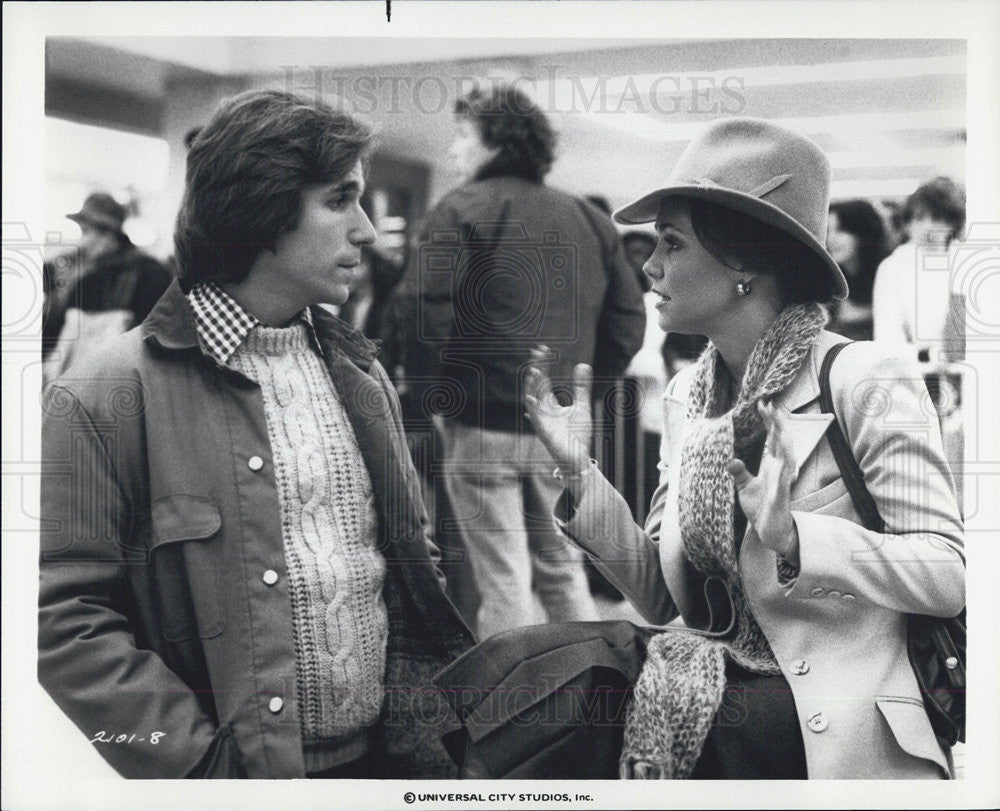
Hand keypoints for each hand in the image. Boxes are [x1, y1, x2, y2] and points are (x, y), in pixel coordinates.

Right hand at [524, 345, 592, 474]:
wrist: (577, 456)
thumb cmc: (577, 434)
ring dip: (532, 387)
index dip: (542, 364)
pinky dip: (532, 410)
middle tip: (537, 353)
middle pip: (536, 385)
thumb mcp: (582, 406)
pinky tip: (531, 399)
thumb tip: (582, 364)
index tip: (543, 349)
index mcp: (550, 403)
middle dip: (536, 369)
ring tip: (534, 371)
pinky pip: (535, 419)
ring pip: (532, 400)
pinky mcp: (544, 432)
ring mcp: (542, 420)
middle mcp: (543, 410)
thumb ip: (581, 387)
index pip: (543, 379)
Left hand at [727, 400, 798, 561]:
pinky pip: (784, 481)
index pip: (772, 438)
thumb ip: (739, 472)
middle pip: (781, 441)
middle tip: (769, 403)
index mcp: (772, 465)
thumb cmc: (760, 507)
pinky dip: (784, 470)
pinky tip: (783, 461)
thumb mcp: (744, 487)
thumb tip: (731, 460)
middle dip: (777, 423)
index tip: (763, 403)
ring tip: (779, 423)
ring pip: (787, 457)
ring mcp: (783, 482)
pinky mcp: (782, 496)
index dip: (769, 421)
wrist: (769, 530)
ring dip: (784, 440)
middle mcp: (780, 470)